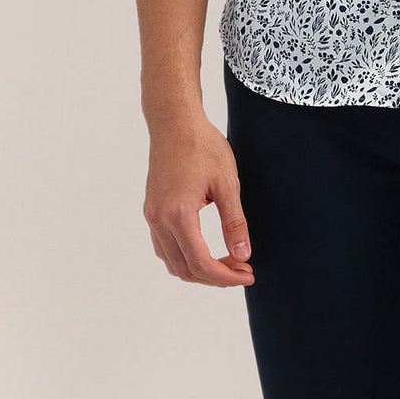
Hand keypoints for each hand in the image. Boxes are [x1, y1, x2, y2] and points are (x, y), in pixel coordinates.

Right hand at [143, 114, 254, 287]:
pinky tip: (205, 250)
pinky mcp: (151, 210)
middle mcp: (159, 220)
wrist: (174, 122)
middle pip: (185, 269)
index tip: (248, 274)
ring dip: (199, 269)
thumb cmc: (203, 146)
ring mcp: (151, 216)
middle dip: (215, 276)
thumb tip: (243, 255)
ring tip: (228, 262)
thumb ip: (234, 222)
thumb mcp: (226, 183)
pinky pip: (164, 247)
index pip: (201, 263)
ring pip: (172, 262)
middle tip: (243, 269)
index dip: (226, 276)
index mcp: (178, 215)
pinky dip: (184, 257)